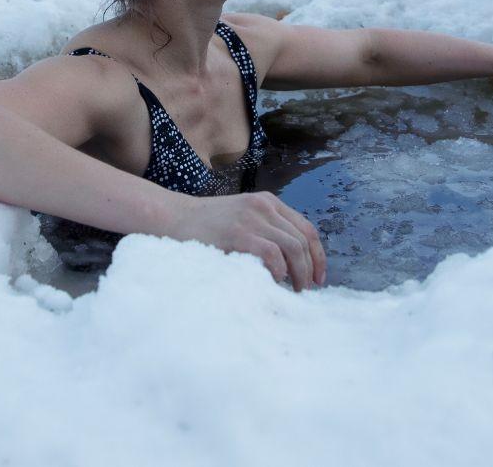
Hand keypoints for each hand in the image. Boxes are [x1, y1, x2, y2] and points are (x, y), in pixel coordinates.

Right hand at [164, 191, 327, 291]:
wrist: (174, 217)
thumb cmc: (207, 226)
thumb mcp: (243, 218)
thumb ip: (266, 231)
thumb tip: (292, 265)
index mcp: (269, 202)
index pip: (307, 229)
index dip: (318, 255)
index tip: (319, 278)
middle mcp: (264, 207)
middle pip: (304, 239)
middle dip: (311, 268)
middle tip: (307, 290)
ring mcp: (252, 218)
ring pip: (293, 247)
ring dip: (299, 273)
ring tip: (295, 290)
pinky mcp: (239, 233)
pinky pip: (272, 254)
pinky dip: (279, 270)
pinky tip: (275, 281)